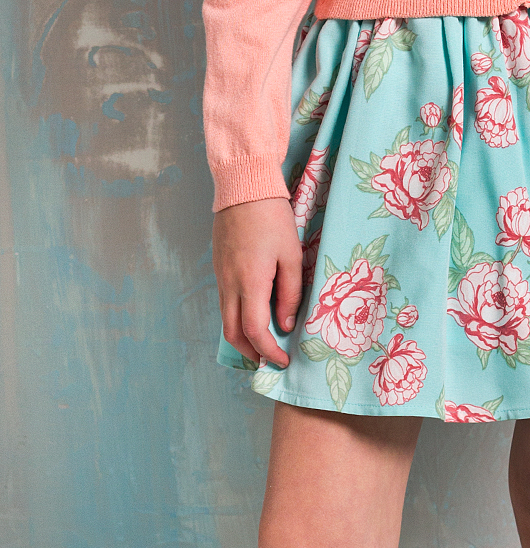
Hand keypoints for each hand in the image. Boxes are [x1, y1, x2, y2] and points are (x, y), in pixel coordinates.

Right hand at [213, 197, 303, 368]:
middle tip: (270, 359)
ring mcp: (220, 276)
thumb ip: (291, 294)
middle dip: (251, 352)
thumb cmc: (273, 219)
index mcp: (250, 281)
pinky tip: (254, 316)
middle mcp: (229, 283)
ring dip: (242, 337)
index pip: (254, 330)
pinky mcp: (218, 269)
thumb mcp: (292, 256)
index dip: (269, 351)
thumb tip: (285, 324)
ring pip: (225, 319)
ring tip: (264, 343)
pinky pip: (224, 303)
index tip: (283, 360)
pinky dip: (237, 318)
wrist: (243, 187)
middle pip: (232, 333)